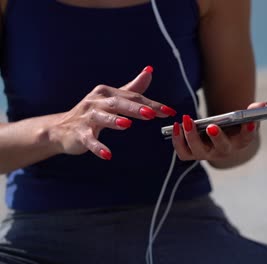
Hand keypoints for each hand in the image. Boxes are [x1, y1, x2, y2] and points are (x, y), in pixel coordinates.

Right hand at [49, 66, 176, 159]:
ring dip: (114, 120)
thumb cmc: (91, 113)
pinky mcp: (79, 134)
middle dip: (135, 108)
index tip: (169, 111)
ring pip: (101, 118)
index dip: (152, 104)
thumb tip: (149, 71)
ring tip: (127, 124)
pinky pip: (89, 140)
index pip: (133, 97)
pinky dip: (97, 147)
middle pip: (118, 103)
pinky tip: (107, 154)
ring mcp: (86, 118)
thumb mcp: (112, 98)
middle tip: (151, 113)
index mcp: (106, 93)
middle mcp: (96, 102)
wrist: (60, 129)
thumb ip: (132, 88)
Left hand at [172, 102, 266, 161]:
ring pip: (199, 151)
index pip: (247, 138)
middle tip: (212, 126)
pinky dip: (178, 141)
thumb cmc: (232, 127)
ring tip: (187, 120)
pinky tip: (176, 126)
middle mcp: (224, 152)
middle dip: (217, 137)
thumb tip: (262, 105)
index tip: (250, 122)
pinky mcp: (192, 154)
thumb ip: (252, 112)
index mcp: (239, 142)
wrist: (217, 137)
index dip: (249, 131)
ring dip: (191, 137)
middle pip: (222, 148)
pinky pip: (183, 152)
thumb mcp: (243, 118)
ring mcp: (207, 154)